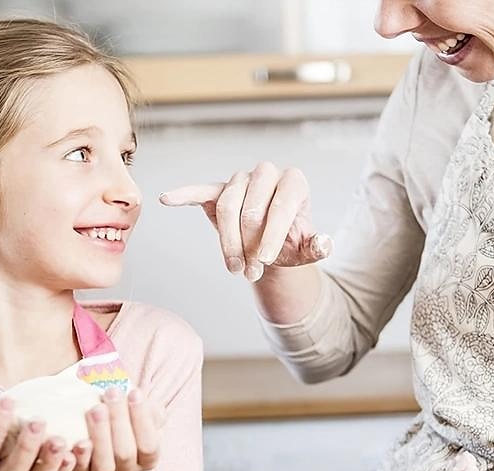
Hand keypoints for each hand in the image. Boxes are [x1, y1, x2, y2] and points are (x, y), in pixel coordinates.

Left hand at [70, 387, 164, 470]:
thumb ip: (146, 406)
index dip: (142, 419)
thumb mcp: (141, 413)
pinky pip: (79, 470)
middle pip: (125, 453)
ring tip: (95, 408)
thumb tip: (139, 395)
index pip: (149, 445)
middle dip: (119, 421)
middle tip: (112, 393)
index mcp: (147, 459)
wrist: (98, 433)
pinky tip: (78, 439)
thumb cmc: (124, 419)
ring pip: (104, 465)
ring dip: (100, 436)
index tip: (135, 392)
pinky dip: (79, 456)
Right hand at [159, 161, 331, 281]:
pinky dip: (184, 194)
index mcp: (293, 182)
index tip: (267, 261)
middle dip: (250, 244)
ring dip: (229, 242)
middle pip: (251, 207)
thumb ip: (317, 247)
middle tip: (252, 273)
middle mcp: (268, 173)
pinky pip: (201, 190)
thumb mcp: (305, 249)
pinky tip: (168, 198)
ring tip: (235, 269)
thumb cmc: (290, 244)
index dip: (273, 234)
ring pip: (227, 206)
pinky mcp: (218, 189)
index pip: (281, 205)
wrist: (269, 246)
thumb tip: (325, 244)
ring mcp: (241, 179)